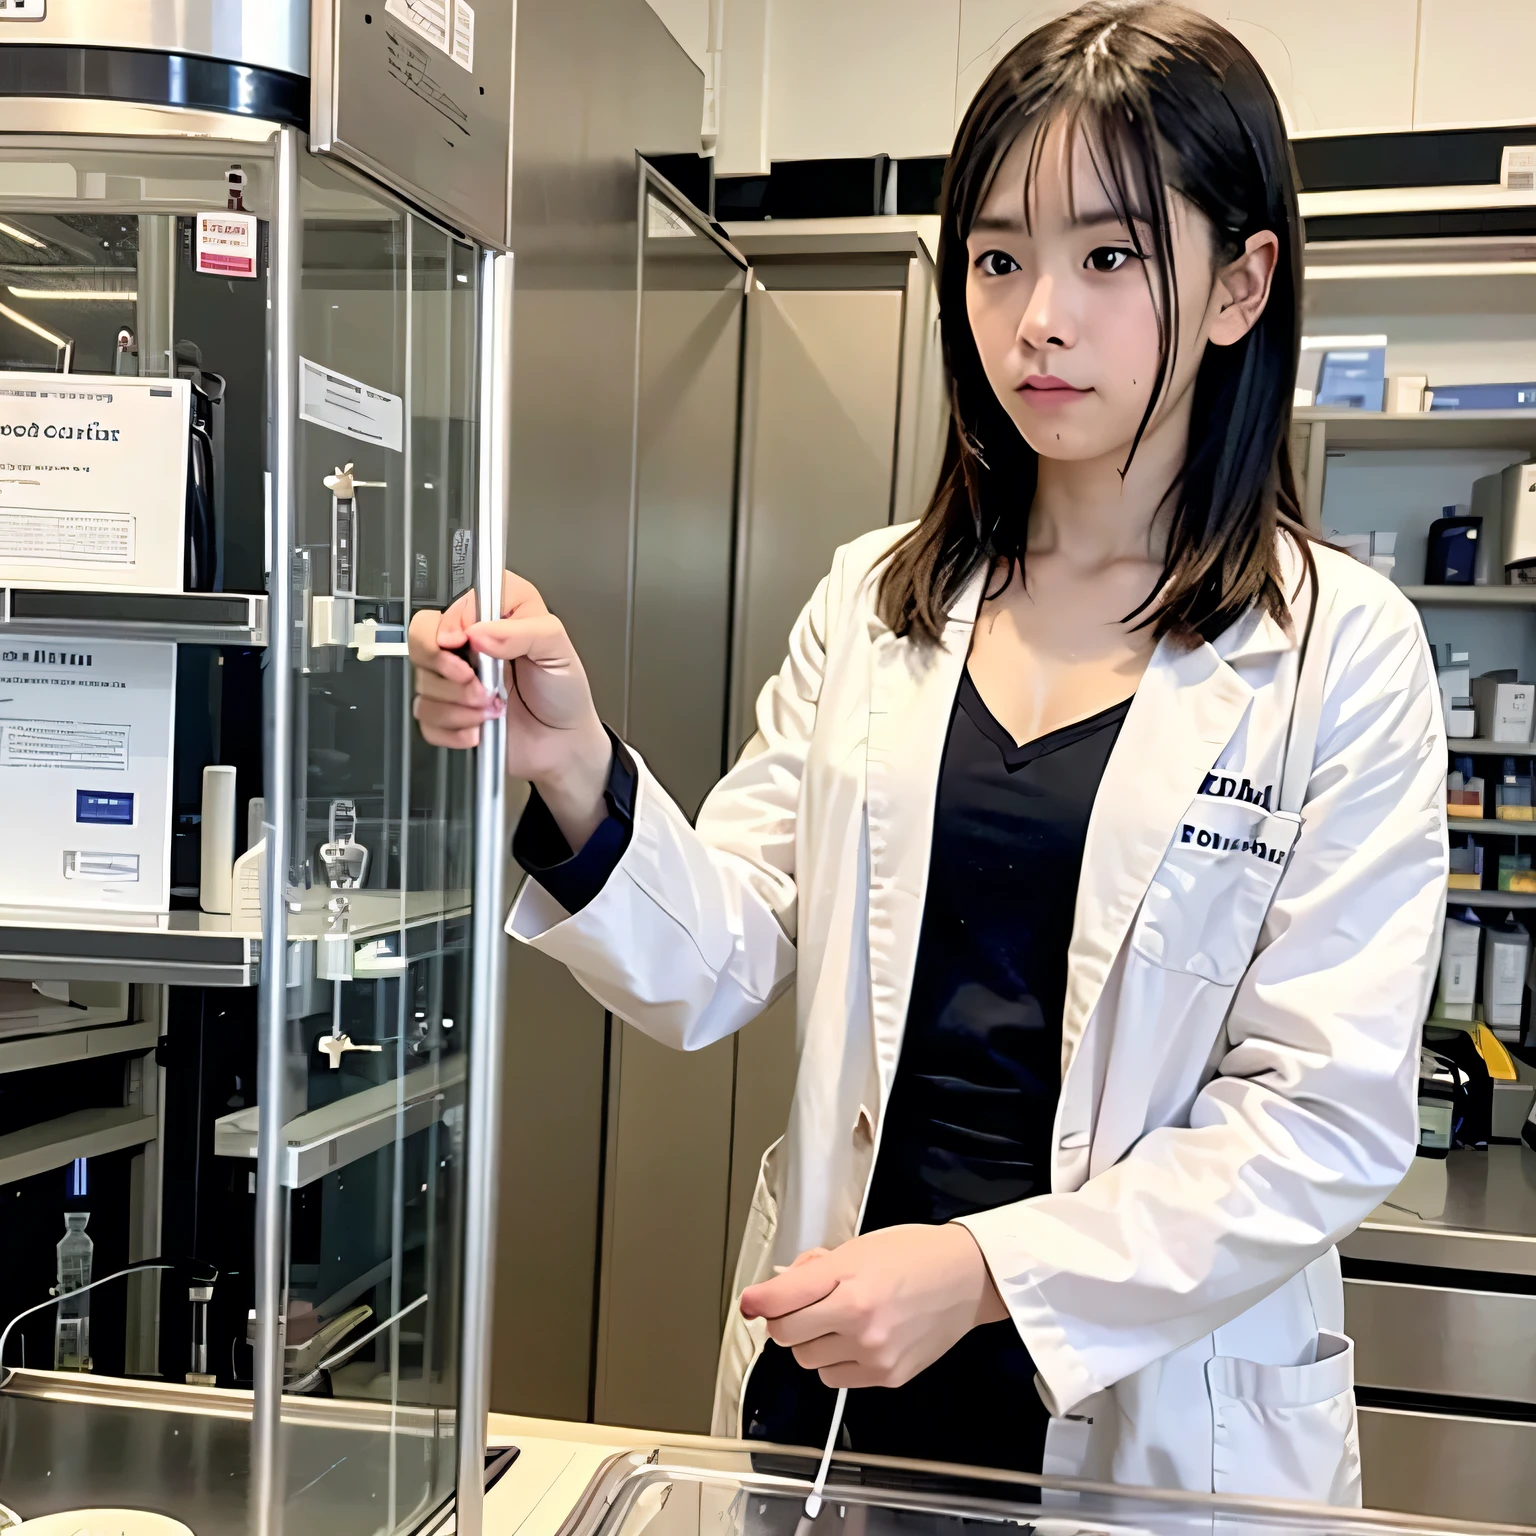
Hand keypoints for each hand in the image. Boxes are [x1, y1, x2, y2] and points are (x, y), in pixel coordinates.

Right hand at [408, 572, 612, 847]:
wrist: (562, 742)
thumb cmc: (563, 692)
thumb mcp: (557, 650)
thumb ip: (522, 631)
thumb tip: (479, 632)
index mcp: (497, 614)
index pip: (456, 601)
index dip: (453, 622)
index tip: (467, 643)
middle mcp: (471, 642)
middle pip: (422, 634)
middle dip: (445, 665)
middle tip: (476, 681)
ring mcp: (455, 676)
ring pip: (422, 681)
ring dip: (459, 703)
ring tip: (493, 708)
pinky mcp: (446, 709)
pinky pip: (426, 716)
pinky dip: (454, 727)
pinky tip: (480, 727)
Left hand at [738, 1224, 1007, 1389]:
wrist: (966, 1278)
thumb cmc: (916, 1255)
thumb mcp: (857, 1247)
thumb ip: (813, 1269)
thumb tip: (775, 1288)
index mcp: (849, 1280)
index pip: (779, 1300)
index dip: (756, 1301)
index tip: (750, 1302)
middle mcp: (858, 1319)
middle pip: (785, 1336)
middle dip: (787, 1320)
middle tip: (803, 1306)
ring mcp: (872, 1352)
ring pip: (807, 1361)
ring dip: (812, 1343)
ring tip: (838, 1320)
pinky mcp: (885, 1376)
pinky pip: (834, 1378)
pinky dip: (836, 1361)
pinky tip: (856, 1339)